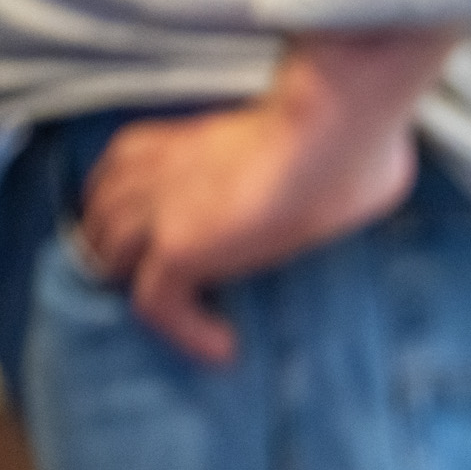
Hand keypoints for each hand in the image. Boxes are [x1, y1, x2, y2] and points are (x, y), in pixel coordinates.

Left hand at [78, 27, 457, 362]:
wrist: (338, 122)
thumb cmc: (346, 122)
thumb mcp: (304, 138)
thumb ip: (300, 151)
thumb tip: (371, 165)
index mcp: (174, 137)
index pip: (116, 175)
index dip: (128, 209)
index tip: (157, 233)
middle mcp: (151, 169)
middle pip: (98, 220)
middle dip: (118, 252)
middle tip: (162, 284)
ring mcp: (159, 210)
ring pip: (112, 262)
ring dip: (145, 292)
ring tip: (189, 318)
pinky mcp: (178, 250)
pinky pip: (155, 307)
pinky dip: (186, 333)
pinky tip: (226, 347)